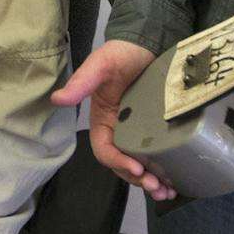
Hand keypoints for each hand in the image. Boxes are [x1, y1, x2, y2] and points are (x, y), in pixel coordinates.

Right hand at [54, 38, 176, 200]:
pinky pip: (156, 155)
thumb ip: (82, 82)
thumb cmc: (120, 53)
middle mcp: (117, 130)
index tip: (137, 168)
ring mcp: (138, 132)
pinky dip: (164, 170)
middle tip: (157, 187)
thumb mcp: (100, 65)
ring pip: (140, 164)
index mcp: (101, 121)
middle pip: (123, 164)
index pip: (104, 150)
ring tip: (167, 192)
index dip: (118, 163)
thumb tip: (58, 99)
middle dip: (138, 179)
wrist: (146, 42)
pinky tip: (175, 181)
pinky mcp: (156, 129)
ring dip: (151, 181)